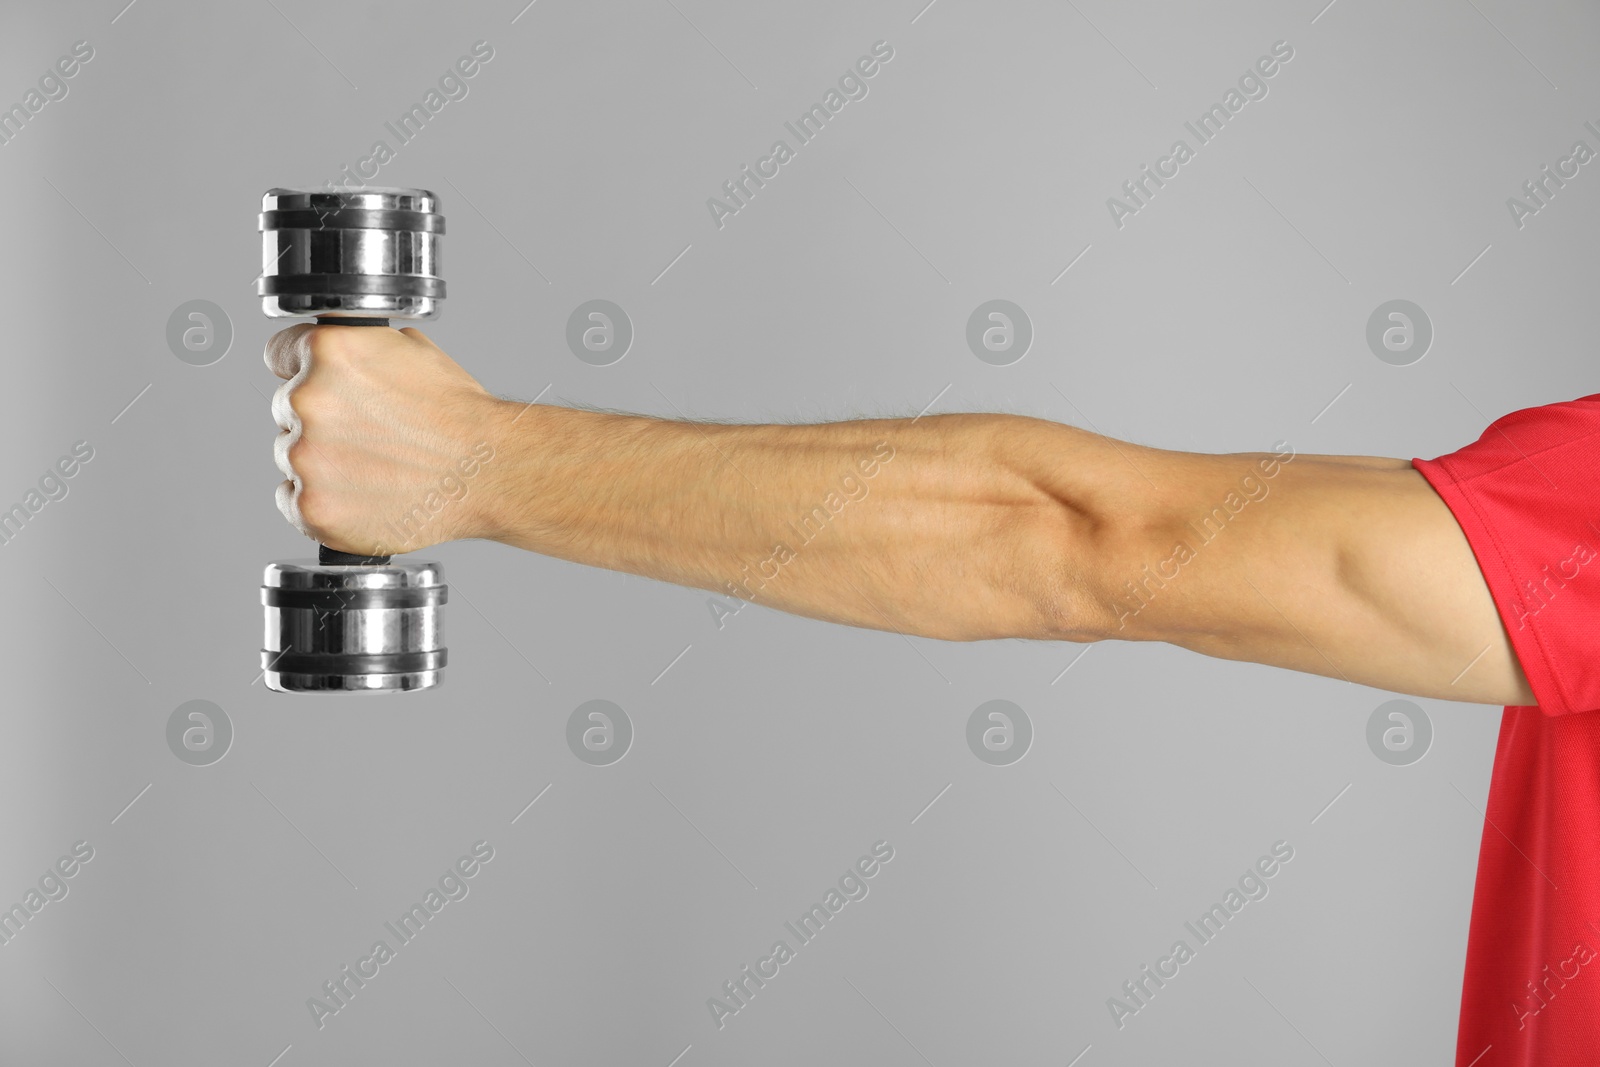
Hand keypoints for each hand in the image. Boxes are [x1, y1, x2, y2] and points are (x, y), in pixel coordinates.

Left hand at [264, 323, 506, 555]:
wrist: (488, 472)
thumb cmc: (459, 416)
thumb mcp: (411, 350)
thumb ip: (357, 349)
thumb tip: (335, 357)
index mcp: (327, 351)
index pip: (279, 355)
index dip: (303, 371)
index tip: (326, 389)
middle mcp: (307, 400)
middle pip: (285, 409)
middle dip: (320, 420)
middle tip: (368, 435)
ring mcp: (305, 457)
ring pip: (290, 455)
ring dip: (321, 461)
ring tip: (374, 467)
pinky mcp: (312, 507)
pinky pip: (292, 500)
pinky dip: (321, 499)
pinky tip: (362, 494)